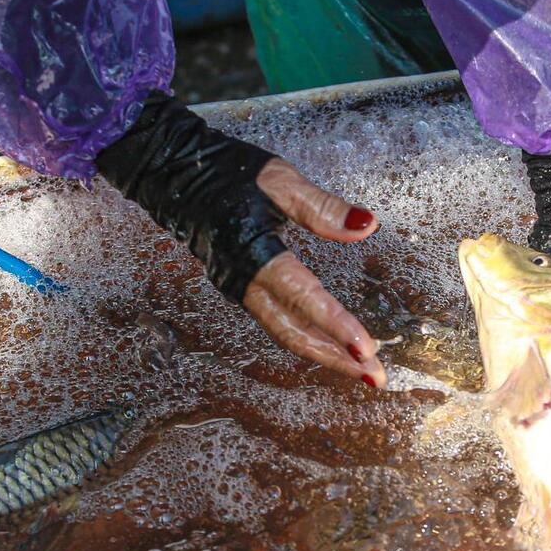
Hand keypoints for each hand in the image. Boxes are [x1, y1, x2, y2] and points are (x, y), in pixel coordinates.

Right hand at [243, 160, 385, 386]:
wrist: (174, 175)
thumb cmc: (225, 173)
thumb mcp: (280, 180)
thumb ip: (323, 207)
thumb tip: (367, 224)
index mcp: (251, 255)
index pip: (301, 298)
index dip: (336, 325)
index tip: (367, 348)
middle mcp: (242, 282)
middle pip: (292, 332)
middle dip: (335, 358)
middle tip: (375, 377)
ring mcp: (239, 289)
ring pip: (284, 332)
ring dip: (324, 353)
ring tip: (361, 369)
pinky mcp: (242, 288)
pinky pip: (277, 322)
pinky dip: (309, 338)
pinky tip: (331, 344)